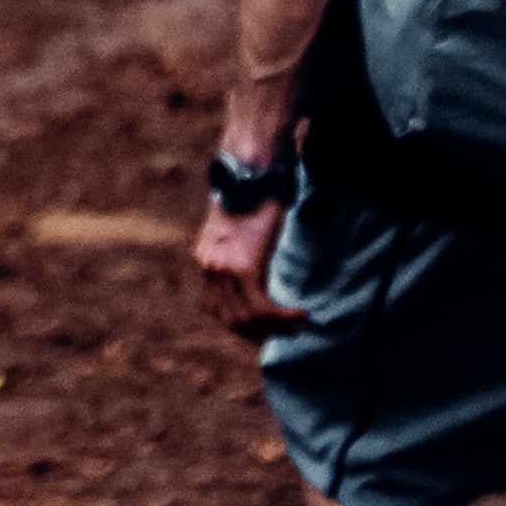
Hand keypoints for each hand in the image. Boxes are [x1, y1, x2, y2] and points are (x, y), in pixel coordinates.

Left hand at [193, 189, 302, 328]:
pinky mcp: (243, 267)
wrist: (252, 172)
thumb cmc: (253, 195)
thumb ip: (238, 254)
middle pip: (232, 320)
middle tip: (287, 331)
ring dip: (276, 328)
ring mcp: (224, 270)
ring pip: (248, 319)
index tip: (266, 331)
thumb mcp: (239, 230)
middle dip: (262, 333)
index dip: (244, 327)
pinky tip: (299, 314)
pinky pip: (261, 307)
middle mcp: (210, 268)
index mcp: (206, 261)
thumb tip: (254, 275)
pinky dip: (282, 317)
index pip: (218, 310)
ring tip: (298, 323)